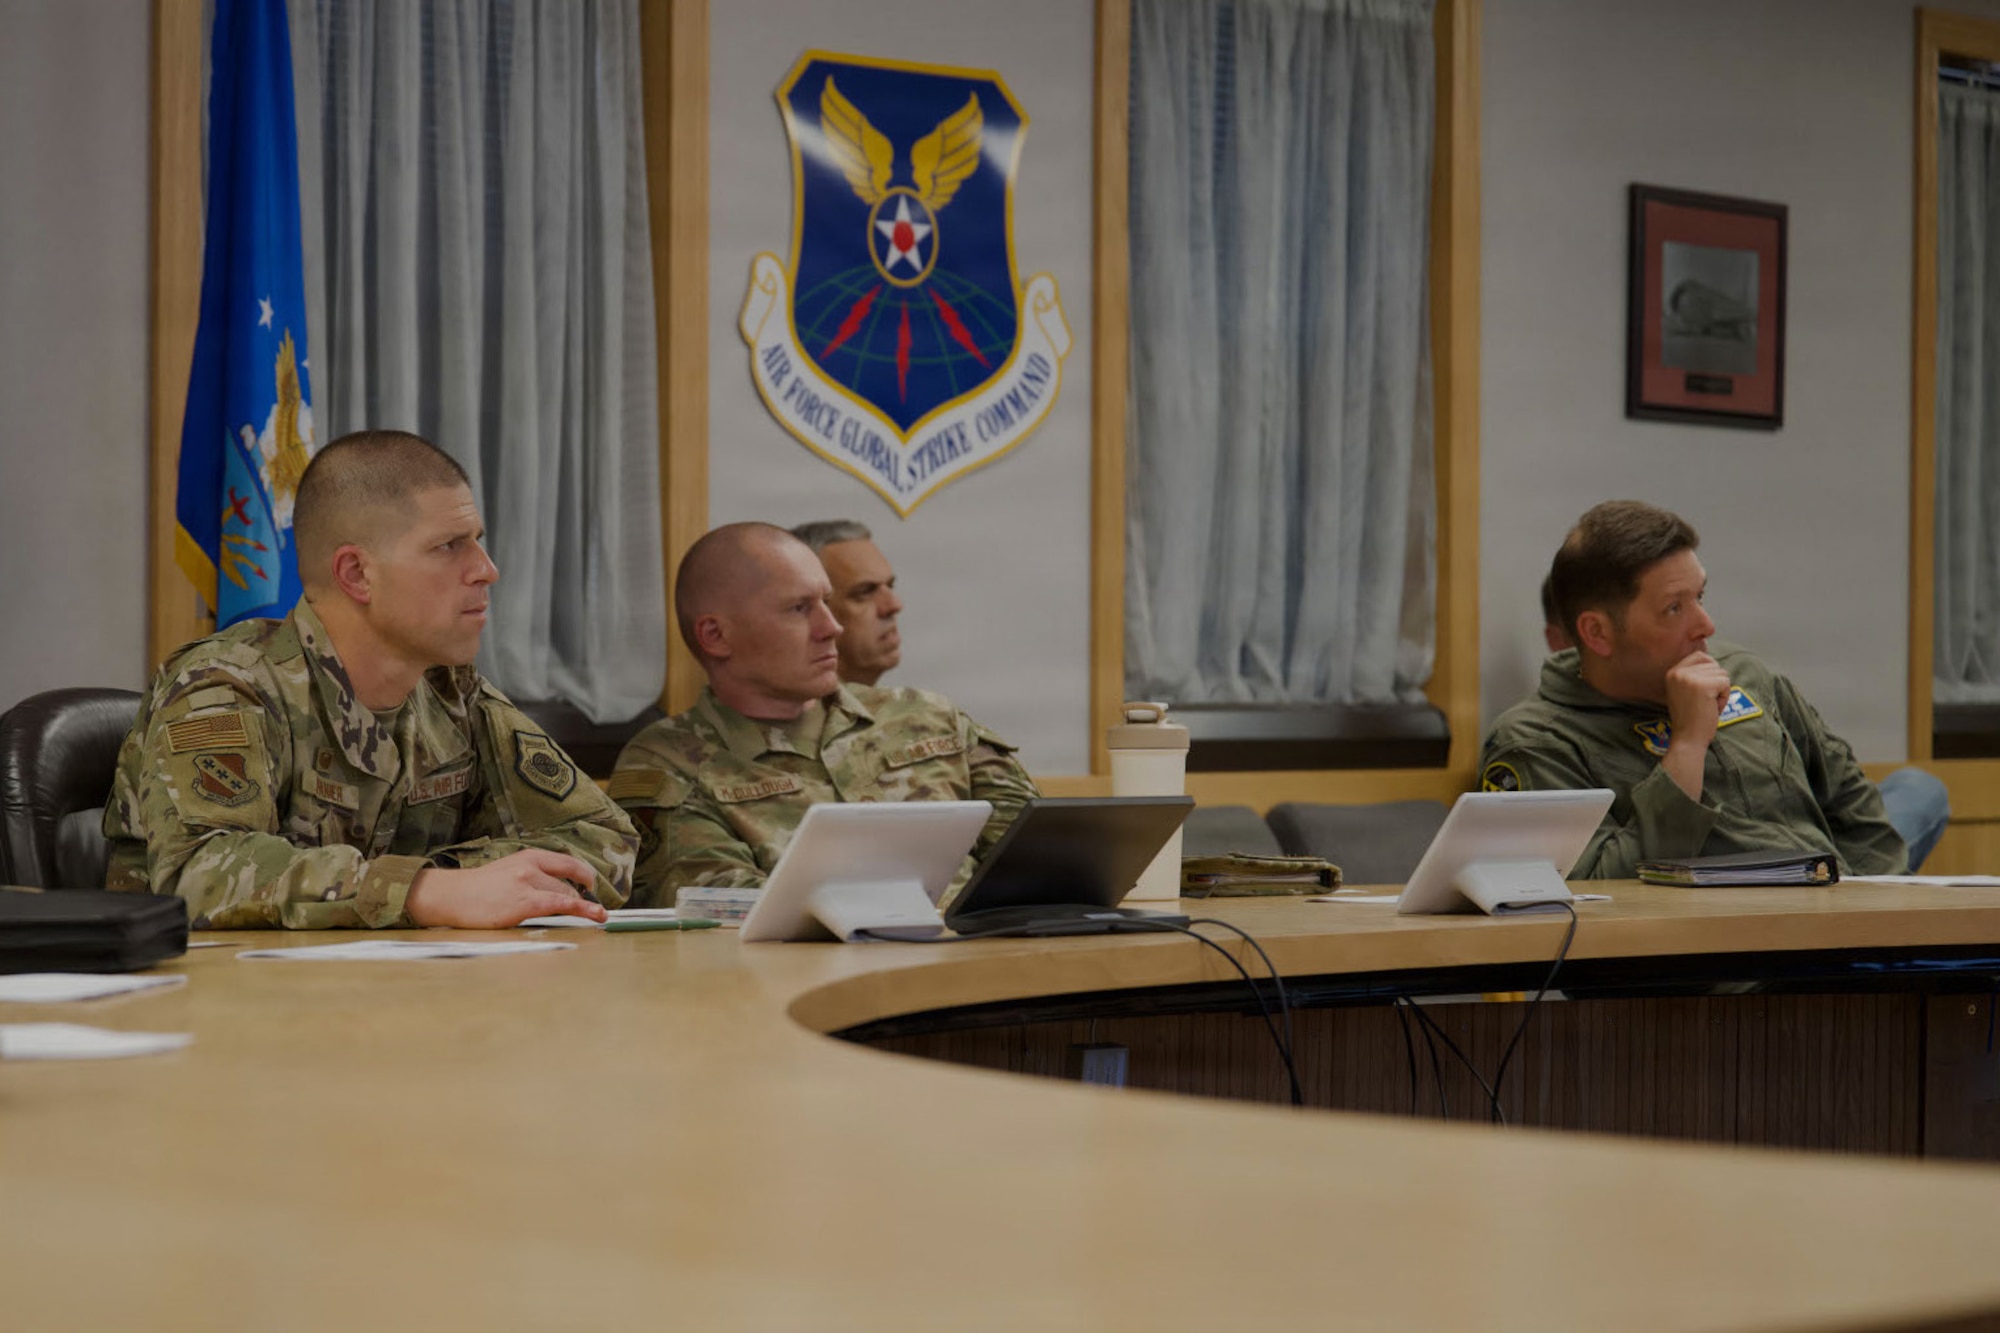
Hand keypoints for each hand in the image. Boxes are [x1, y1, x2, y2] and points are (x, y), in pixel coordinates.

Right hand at [405, 849, 608, 928]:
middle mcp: (531, 866)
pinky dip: (582, 910)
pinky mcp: (524, 902)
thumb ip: (534, 874)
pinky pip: (561, 905)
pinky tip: (596, 915)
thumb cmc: (480, 888)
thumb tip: (560, 887)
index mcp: (529, 856)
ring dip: (581, 907)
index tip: (592, 885)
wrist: (452, 895)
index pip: (568, 863)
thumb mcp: (510, 869)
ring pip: (567, 895)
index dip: (585, 875)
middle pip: (569, 882)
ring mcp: (528, 883)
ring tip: (598, 916)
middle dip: (581, 897)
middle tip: (589, 907)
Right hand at [1664, 651, 1731, 747]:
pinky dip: (1724, 697)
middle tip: (1703, 701)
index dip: (1710, 670)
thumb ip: (1693, 675)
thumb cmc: (1690, 718)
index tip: (1703, 690)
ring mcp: (1690, 678)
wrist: (1687, 739)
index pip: (1700, 655)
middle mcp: (1678, 672)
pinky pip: (1726, 682)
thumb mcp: (1684, 690)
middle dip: (1715, 683)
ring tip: (1707, 705)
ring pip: (1722, 673)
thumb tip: (1712, 661)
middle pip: (1713, 664)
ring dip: (1720, 691)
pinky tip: (1712, 708)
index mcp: (1672, 672)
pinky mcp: (1703, 686)